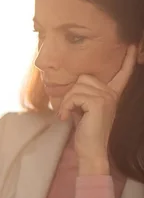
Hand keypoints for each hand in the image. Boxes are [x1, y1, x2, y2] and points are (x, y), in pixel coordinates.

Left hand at [58, 45, 136, 174]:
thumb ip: (82, 95)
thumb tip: (72, 84)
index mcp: (112, 94)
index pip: (122, 74)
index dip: (128, 60)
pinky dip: (65, 106)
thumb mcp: (84, 110)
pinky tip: (65, 117)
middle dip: (70, 93)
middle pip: (83, 78)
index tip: (133, 46)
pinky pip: (74, 95)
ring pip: (77, 87)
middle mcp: (111, 94)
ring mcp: (106, 97)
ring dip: (66, 101)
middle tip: (67, 110)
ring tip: (66, 114)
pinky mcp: (98, 103)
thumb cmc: (85, 133)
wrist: (90, 151)